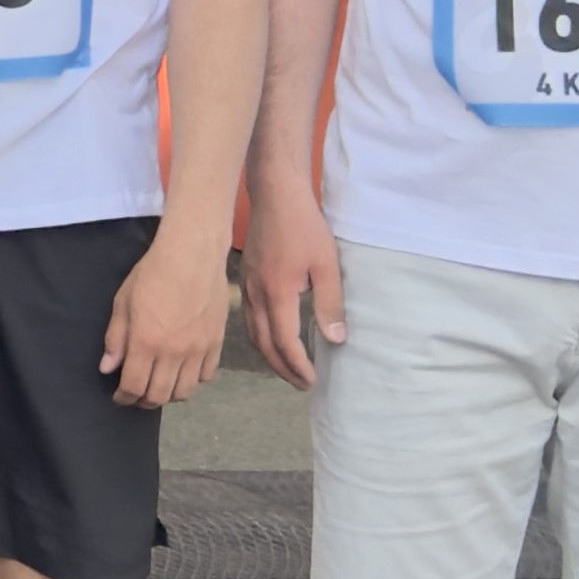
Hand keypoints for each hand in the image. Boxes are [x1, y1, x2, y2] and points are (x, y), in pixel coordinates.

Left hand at [105, 213, 232, 410]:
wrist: (193, 255)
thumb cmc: (152, 273)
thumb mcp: (123, 302)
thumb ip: (116, 339)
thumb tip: (108, 369)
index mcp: (146, 343)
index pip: (133, 387)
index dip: (124, 397)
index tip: (119, 396)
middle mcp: (173, 353)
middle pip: (159, 395)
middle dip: (143, 400)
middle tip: (136, 394)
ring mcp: (198, 350)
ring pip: (184, 391)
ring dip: (168, 394)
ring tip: (159, 385)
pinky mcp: (216, 343)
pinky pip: (206, 376)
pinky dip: (192, 380)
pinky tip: (182, 371)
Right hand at [240, 190, 344, 386]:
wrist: (275, 195)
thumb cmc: (304, 226)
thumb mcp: (326, 265)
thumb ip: (329, 303)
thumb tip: (334, 340)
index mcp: (277, 294)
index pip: (285, 342)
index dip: (298, 365)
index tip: (312, 380)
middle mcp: (256, 296)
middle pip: (264, 344)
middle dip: (282, 368)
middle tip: (301, 383)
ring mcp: (246, 287)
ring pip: (252, 333)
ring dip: (269, 355)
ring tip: (287, 367)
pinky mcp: (245, 279)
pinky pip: (248, 318)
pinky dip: (260, 337)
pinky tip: (271, 337)